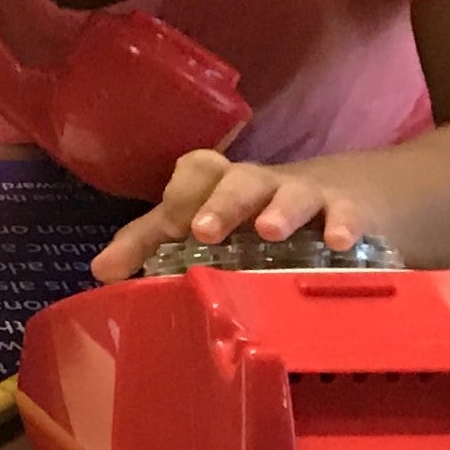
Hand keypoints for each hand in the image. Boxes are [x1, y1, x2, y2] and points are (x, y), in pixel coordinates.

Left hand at [92, 150, 389, 281]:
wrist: (346, 194)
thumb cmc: (256, 214)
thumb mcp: (205, 224)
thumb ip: (151, 244)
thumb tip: (100, 271)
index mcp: (217, 188)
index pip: (190, 178)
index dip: (174, 202)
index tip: (162, 235)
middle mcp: (257, 185)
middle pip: (236, 180)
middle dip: (220, 203)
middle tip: (205, 231)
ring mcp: (305, 195)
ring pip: (290, 192)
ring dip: (279, 209)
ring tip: (271, 232)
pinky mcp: (349, 209)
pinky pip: (346, 212)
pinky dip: (343, 223)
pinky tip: (338, 243)